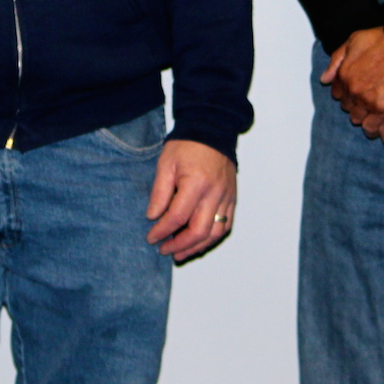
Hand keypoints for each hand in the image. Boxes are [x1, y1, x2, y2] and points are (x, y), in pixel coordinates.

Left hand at [146, 139, 236, 261]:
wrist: (213, 129)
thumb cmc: (187, 145)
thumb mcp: (166, 164)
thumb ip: (159, 192)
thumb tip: (153, 217)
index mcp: (196, 183)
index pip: (177, 217)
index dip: (162, 231)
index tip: (151, 237)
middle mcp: (214, 193)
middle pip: (198, 231)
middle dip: (179, 245)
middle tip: (164, 250)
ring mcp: (226, 197)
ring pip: (215, 233)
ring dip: (196, 247)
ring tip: (180, 253)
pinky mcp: (232, 198)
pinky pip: (226, 225)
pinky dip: (212, 238)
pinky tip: (199, 242)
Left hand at [321, 27, 383, 133]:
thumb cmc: (383, 40)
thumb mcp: (353, 41)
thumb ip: (336, 60)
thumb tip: (324, 80)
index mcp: (344, 74)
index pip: (337, 93)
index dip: (346, 92)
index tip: (356, 91)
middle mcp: (352, 89)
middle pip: (347, 106)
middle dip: (354, 103)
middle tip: (367, 99)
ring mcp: (367, 101)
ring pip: (356, 118)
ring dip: (362, 115)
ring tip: (373, 111)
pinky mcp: (383, 110)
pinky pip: (371, 128)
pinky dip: (371, 129)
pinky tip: (376, 126)